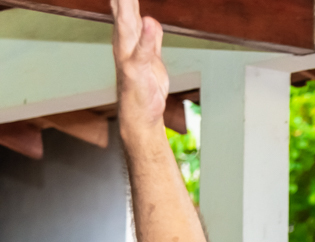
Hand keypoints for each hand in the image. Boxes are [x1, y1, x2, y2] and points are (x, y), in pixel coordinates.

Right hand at [111, 0, 168, 136]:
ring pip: (128, 28)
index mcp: (128, 39)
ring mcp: (128, 58)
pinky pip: (142, 53)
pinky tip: (150, 22)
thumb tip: (150, 20)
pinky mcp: (136, 72)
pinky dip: (146, 38)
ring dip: (127, 8)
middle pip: (124, 13)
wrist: (140, 116)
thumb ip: (150, 39)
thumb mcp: (151, 59)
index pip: (125, 10)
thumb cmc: (145, 87)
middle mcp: (123, 45)